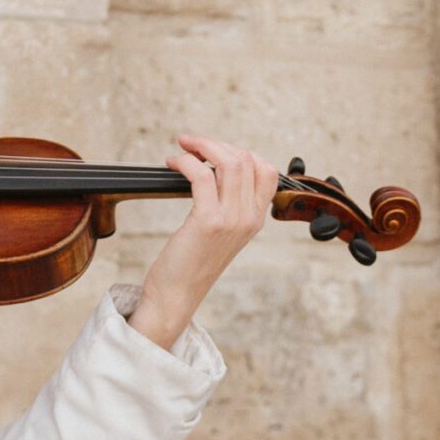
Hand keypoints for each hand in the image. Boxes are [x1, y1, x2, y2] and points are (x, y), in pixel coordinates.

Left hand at [130, 133, 278, 348]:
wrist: (176, 295)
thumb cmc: (190, 263)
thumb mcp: (220, 233)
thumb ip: (226, 205)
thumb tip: (211, 170)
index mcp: (256, 220)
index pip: (267, 171)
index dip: (241, 152)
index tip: (215, 152)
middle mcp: (249, 218)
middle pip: (246, 159)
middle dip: (215, 143)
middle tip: (191, 144)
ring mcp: (232, 220)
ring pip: (229, 162)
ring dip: (202, 145)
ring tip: (183, 146)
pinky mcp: (208, 221)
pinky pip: (202, 175)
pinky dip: (185, 161)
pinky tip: (173, 163)